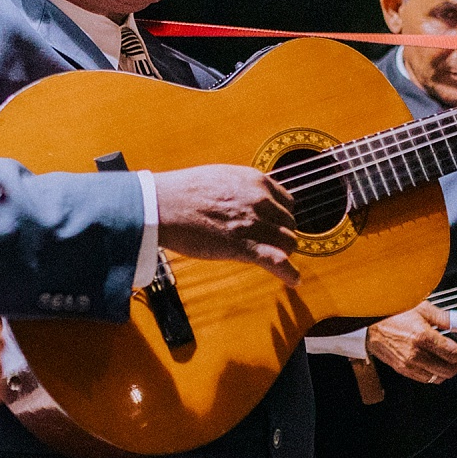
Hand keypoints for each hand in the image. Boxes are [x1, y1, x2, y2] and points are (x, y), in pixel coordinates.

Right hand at [154, 164, 299, 284]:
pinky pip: (278, 261)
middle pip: (289, 224)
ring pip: (288, 242)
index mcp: (256, 181)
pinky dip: (289, 273)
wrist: (164, 204)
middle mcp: (261, 200)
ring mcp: (254, 223)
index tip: (275, 226)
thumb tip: (251, 199)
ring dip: (283, 253)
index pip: (287, 202)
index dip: (281, 216)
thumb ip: (244, 188)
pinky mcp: (243, 246)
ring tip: (276, 262)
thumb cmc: (186, 191)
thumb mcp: (223, 177)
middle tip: (268, 245)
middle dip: (281, 235)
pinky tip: (293, 280)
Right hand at [363, 302, 456, 383]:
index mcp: (422, 336)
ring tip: (453, 359)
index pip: (453, 353)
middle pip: (449, 369)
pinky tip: (437, 363)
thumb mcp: (422, 308)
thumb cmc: (395, 311)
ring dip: (450, 370)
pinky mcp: (403, 371)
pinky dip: (436, 374)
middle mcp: (416, 354)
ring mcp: (409, 365)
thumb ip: (447, 318)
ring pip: (439, 377)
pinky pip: (427, 379)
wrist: (369, 324)